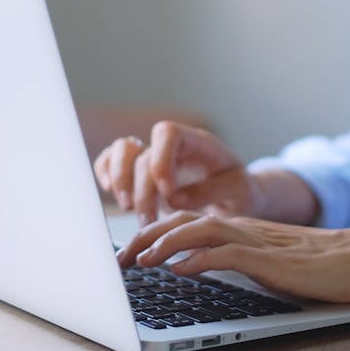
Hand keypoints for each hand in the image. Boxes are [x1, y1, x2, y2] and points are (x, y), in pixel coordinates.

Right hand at [94, 121, 316, 225]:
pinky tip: (114, 196)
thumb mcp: (239, 191)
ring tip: (129, 209)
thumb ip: (210, 192)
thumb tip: (174, 200)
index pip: (168, 133)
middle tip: (147, 218)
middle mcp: (173, 146)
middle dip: (140, 187)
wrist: (241, 196)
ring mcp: (156, 157)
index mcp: (199, 143)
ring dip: (120, 181)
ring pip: (121, 152)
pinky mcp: (143, 172)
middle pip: (141, 150)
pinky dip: (107, 175)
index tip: (168, 193)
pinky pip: (113, 162)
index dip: (161, 160)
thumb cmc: (242, 190)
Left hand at [116, 213, 349, 302]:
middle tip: (119, 257)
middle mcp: (243, 228)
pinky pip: (227, 254)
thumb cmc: (318, 264)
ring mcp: (256, 241)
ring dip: (163, 244)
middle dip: (145, 236)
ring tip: (138, 260)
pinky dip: (199, 260)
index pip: (186, 221)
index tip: (128, 250)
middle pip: (182, 220)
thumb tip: (195, 268)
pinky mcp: (270, 259)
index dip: (153, 232)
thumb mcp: (269, 259)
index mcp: (240, 228)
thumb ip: (236, 258)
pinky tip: (179, 270)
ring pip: (198, 231)